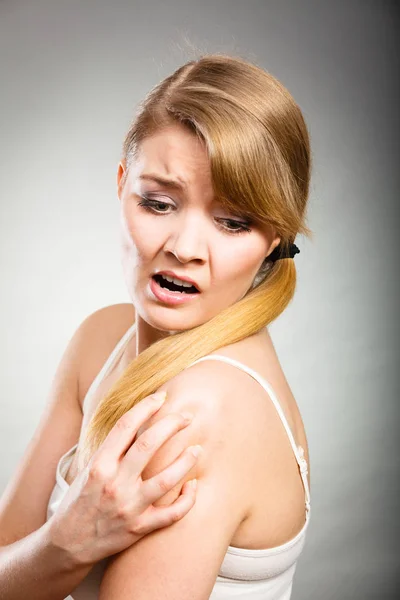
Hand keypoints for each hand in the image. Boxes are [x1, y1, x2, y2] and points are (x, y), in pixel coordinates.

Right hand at [47, 392, 199, 566]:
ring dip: (186, 461)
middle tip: (187, 417)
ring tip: (197, 449)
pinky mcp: (139, 528)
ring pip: (166, 480)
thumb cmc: (81, 498)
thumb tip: (142, 419)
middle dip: (172, 425)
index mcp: (99, 464)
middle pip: (149, 444)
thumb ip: (114, 448)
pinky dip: (187, 499)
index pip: (126, 425)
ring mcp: (128, 507)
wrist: (68, 542)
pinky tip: (193, 485)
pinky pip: (172, 514)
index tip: (161, 397)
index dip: (146, 406)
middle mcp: (114, 483)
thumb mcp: (90, 468)